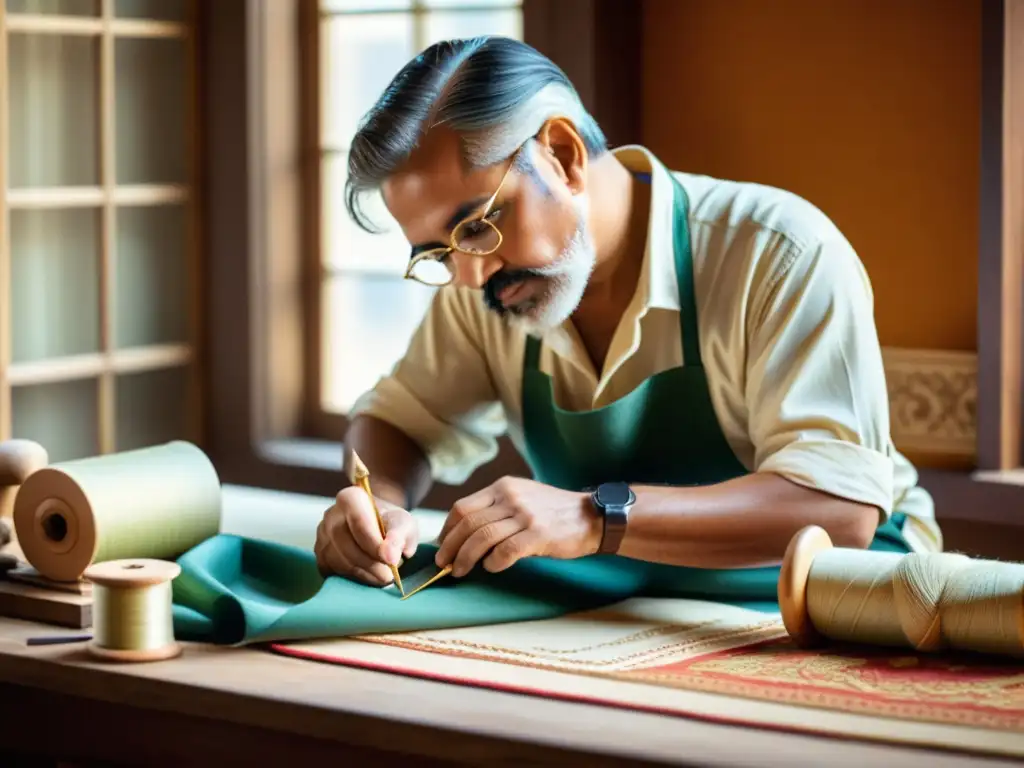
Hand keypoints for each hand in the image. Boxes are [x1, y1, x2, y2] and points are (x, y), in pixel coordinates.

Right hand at [315, 486, 418, 585]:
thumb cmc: (390, 523)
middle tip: (389, 576)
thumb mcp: (403, 523)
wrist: (377, 525)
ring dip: (363, 573)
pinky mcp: (319, 553)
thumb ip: (399, 536)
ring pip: (338, 560)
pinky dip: (351, 577)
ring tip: (381, 576)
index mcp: (351, 498)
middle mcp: (331, 514)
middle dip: (370, 564)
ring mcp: (322, 534)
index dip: (375, 546)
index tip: (391, 561)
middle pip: (347, 544)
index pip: (359, 524)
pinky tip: (368, 574)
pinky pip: (331, 570)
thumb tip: (390, 556)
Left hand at [434, 476, 601, 576]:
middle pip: (467, 523)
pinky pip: (505, 551)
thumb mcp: (522, 497)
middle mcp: (511, 497)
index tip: (442, 545)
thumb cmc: (553, 512)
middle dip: (450, 546)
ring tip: (459, 571)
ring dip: (465, 558)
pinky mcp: (538, 534)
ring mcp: (525, 515)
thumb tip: (464, 533)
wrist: (591, 516)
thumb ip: (496, 508)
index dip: (447, 529)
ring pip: (481, 538)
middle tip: (443, 564)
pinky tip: (491, 568)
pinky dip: (493, 562)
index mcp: (503, 487)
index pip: (462, 507)